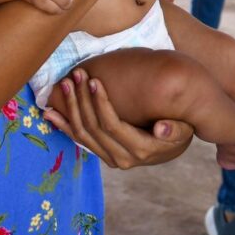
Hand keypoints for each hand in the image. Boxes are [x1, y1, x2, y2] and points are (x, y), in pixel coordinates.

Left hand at [43, 67, 192, 167]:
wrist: (172, 149)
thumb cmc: (179, 132)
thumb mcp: (183, 130)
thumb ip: (174, 129)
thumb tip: (161, 128)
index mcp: (140, 151)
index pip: (111, 125)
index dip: (100, 103)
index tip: (94, 81)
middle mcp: (121, 159)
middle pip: (93, 128)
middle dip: (82, 101)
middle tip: (76, 76)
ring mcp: (110, 158)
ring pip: (82, 134)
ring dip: (71, 109)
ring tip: (64, 85)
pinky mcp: (103, 154)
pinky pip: (80, 141)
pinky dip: (64, 127)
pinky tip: (50, 114)